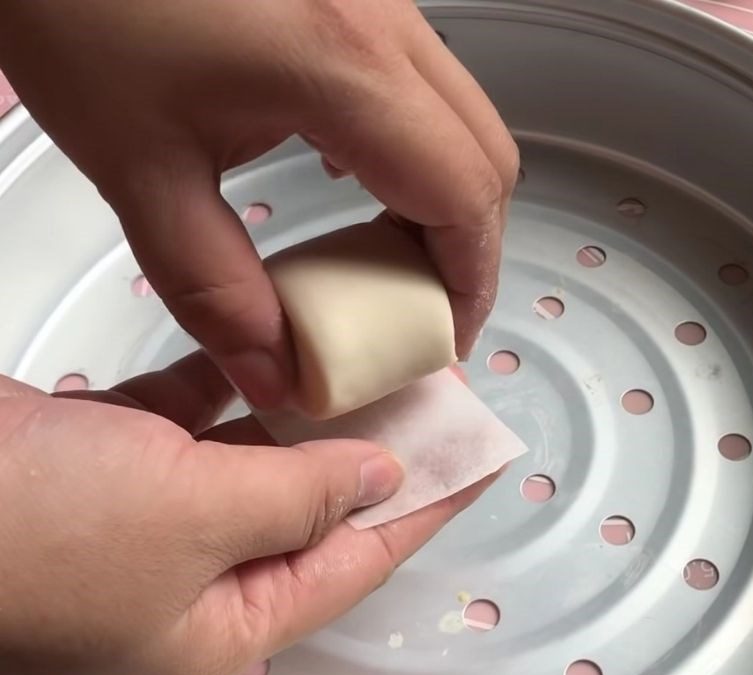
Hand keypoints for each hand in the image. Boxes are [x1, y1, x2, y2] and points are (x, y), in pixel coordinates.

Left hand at [0, 0, 518, 408]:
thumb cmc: (82, 10)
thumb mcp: (141, 170)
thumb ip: (212, 291)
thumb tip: (271, 375)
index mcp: (346, 67)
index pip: (464, 195)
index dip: (471, 282)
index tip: (443, 337)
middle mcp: (383, 22)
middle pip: (485, 156)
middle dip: (469, 248)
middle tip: (423, 309)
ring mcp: (374, 0)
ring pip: (461, 119)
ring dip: (445, 199)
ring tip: (393, 261)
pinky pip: (420, 87)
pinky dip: (415, 153)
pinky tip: (357, 182)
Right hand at [0, 356, 492, 674]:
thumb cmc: (40, 525)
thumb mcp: (196, 515)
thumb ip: (301, 498)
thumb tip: (379, 476)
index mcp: (228, 621)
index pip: (359, 561)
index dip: (426, 507)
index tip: (478, 459)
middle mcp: (195, 579)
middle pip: (315, 512)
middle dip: (373, 454)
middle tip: (428, 397)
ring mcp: (149, 519)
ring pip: (257, 463)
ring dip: (307, 417)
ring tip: (367, 365)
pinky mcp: (110, 461)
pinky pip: (191, 423)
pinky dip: (227, 389)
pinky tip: (266, 353)